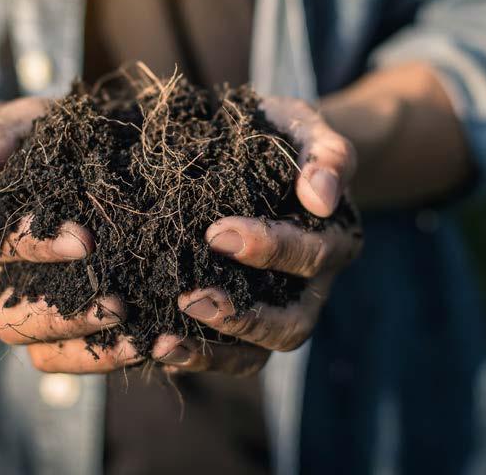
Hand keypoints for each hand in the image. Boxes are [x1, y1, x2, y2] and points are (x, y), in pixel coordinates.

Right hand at [0, 97, 141, 373]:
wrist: (60, 161)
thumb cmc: (38, 140)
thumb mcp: (20, 124)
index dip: (34, 244)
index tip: (86, 240)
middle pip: (9, 313)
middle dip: (62, 312)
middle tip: (116, 302)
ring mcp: (22, 308)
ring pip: (38, 347)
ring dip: (88, 345)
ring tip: (138, 337)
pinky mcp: (56, 328)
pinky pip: (67, 358)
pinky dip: (106, 358)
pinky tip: (151, 344)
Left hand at [156, 97, 361, 375]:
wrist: (258, 145)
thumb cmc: (281, 135)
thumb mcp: (304, 128)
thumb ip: (325, 154)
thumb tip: (321, 198)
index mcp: (334, 240)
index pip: (311, 256)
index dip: (269, 251)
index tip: (216, 232)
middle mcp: (310, 286)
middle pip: (292, 324)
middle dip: (243, 317)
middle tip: (190, 298)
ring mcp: (276, 309)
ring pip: (257, 354)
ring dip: (212, 353)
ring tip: (164, 342)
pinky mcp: (240, 321)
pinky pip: (224, 356)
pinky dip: (192, 356)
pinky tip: (152, 346)